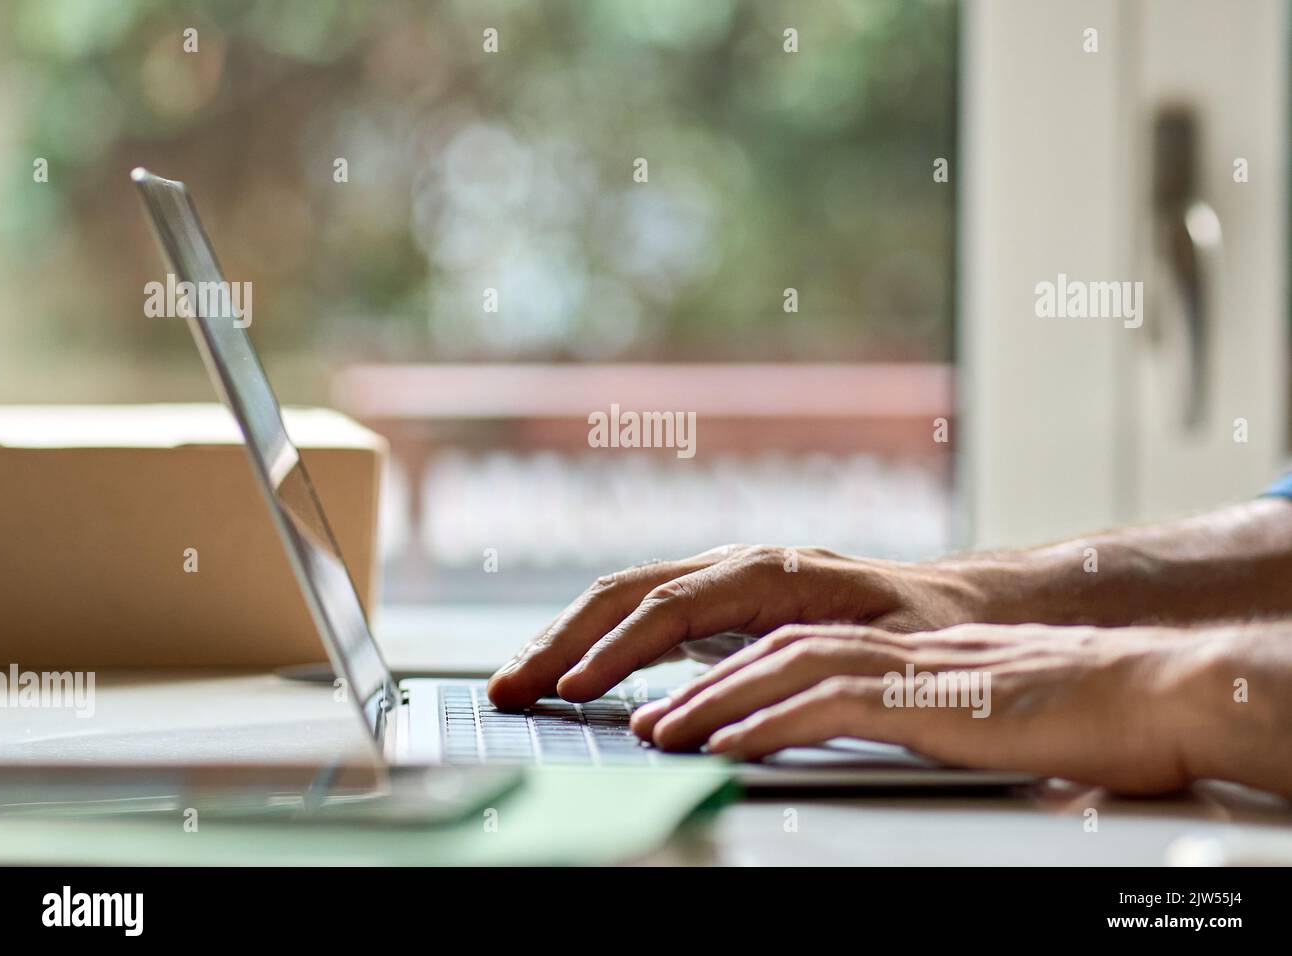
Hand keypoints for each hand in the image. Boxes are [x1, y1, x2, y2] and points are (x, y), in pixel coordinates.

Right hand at [486, 545, 984, 709]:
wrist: (950, 605)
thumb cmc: (920, 631)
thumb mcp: (879, 653)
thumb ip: (805, 670)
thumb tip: (722, 706)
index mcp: (769, 572)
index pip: (669, 609)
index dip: (614, 650)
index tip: (569, 689)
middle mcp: (734, 565)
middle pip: (625, 593)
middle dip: (560, 640)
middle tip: (505, 688)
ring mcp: (721, 579)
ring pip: (622, 599)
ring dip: (564, 638)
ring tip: (513, 683)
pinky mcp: (717, 601)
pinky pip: (640, 614)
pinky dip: (594, 642)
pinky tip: (567, 675)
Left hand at [632, 622, 1223, 794]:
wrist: (1140, 690)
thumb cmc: (1055, 705)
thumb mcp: (947, 701)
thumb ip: (891, 704)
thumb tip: (838, 726)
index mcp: (875, 640)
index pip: (768, 640)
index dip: (703, 666)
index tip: (652, 700)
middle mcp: (876, 638)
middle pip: (756, 640)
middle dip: (679, 673)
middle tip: (632, 716)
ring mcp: (898, 662)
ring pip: (776, 664)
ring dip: (707, 699)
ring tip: (657, 734)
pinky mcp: (923, 696)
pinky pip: (827, 702)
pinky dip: (766, 721)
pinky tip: (726, 745)